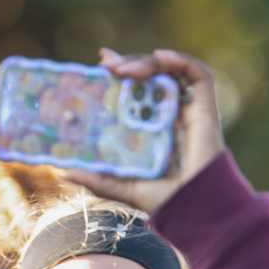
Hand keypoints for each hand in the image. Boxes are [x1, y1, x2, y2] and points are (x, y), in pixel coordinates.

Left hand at [59, 48, 226, 213]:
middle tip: (106, 64)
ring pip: (171, 72)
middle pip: (151, 77)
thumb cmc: (164, 201)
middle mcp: (171, 116)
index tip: (101, 64)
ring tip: (126, 69)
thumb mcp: (121, 185)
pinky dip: (182, 60)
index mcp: (153, 128)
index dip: (122, 72)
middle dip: (129, 64)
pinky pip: (200, 76)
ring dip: (148, 62)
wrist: (195, 211)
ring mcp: (188, 111)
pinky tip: (161, 57)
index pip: (137, 91)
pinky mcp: (206, 109)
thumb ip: (96, 178)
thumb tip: (63, 172)